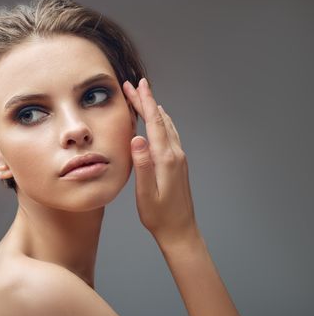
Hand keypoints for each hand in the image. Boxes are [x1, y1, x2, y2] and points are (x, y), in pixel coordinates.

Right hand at [123, 78, 199, 245]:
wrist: (180, 230)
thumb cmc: (159, 215)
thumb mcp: (145, 193)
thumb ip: (142, 164)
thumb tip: (137, 138)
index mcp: (166, 158)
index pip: (154, 123)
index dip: (145, 102)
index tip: (137, 85)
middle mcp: (175, 154)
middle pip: (160, 119)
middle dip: (146, 100)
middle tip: (133, 85)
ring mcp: (179, 157)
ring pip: (166, 125)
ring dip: (153, 109)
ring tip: (142, 97)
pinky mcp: (178, 163)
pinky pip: (169, 134)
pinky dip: (160, 121)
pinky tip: (158, 121)